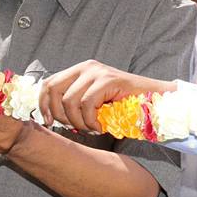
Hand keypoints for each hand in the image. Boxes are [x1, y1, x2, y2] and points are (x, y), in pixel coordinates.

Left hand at [38, 60, 174, 131]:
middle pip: (53, 91)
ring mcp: (97, 72)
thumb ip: (74, 103)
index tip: (48, 122)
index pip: (48, 83)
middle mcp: (85, 67)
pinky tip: (100, 127)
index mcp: (78, 71)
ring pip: (70, 101)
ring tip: (91, 128)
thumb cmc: (122, 105)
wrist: (153, 99)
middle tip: (75, 128)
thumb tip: (49, 117)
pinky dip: (91, 121)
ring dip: (78, 122)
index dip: (42, 104)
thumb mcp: (92, 102)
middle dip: (59, 115)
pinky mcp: (108, 79)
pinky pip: (87, 105)